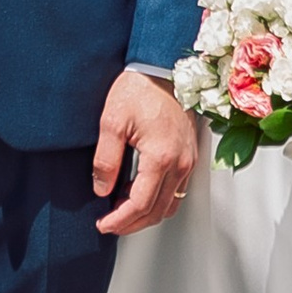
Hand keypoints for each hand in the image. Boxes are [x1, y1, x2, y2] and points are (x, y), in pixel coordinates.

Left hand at [93, 70, 198, 235]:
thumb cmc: (140, 88)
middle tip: (110, 224)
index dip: (120, 220)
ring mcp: (188, 160)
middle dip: (132, 224)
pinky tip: (139, 194)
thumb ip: (105, 160)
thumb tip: (101, 189)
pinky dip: (159, 200)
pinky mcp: (189, 155)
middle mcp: (180, 163)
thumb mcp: (112, 122)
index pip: (140, 204)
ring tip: (121, 211)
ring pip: (170, 204)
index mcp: (161, 157)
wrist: (162, 68)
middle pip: (158, 211)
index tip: (103, 224)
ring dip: (146, 214)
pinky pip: (177, 190)